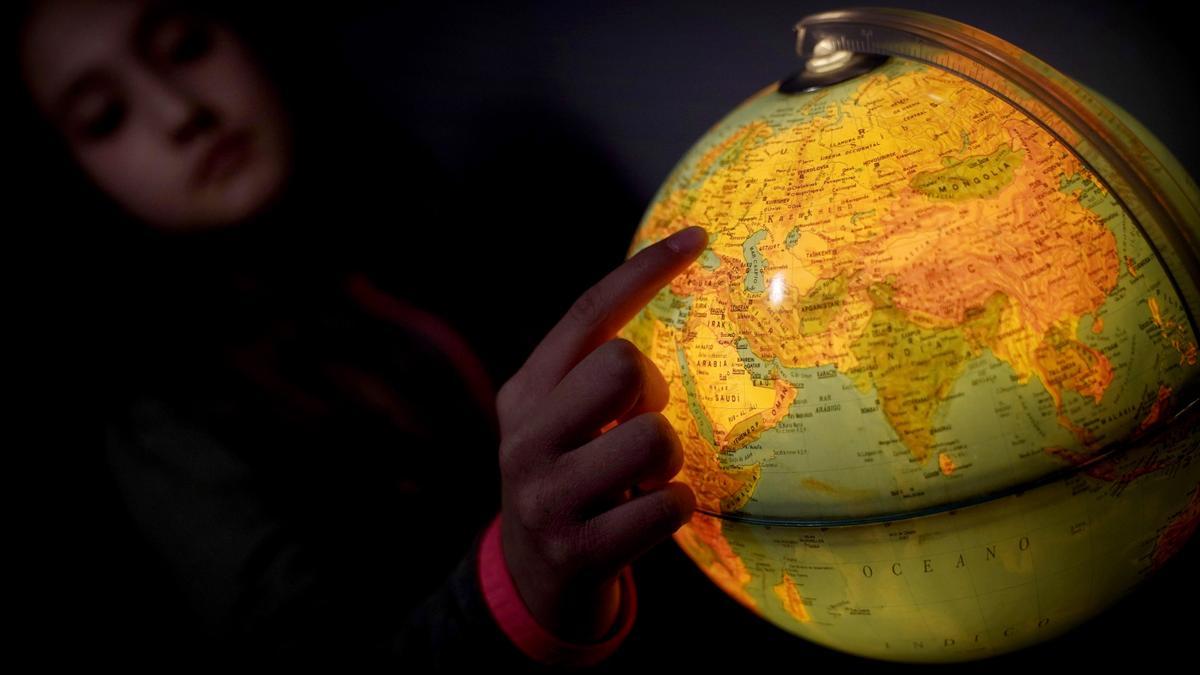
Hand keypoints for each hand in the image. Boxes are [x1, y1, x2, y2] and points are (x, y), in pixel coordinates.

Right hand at [495, 225, 707, 642]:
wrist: (531, 587)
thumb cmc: (570, 486)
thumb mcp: (558, 424)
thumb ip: (589, 378)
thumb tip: (667, 313)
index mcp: (525, 393)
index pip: (587, 313)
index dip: (644, 272)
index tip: (699, 238)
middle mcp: (525, 436)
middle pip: (623, 364)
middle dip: (653, 393)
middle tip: (639, 424)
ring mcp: (546, 496)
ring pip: (653, 437)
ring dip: (670, 459)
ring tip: (644, 479)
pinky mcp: (578, 550)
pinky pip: (668, 504)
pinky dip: (676, 507)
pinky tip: (648, 518)